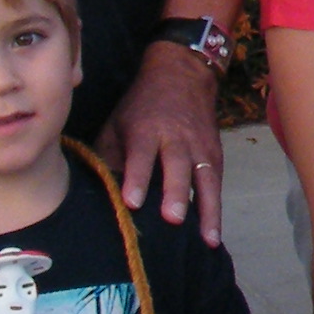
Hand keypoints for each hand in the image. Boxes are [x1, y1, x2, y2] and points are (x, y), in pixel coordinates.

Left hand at [107, 40, 226, 238]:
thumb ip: (110, 155)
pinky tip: (213, 235)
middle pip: (177, 168)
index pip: (142, 155)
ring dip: (207, 209)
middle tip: (173, 219)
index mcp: (146, 129)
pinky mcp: (215, 155)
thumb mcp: (118, 122)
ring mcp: (199, 147)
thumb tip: (98, 192)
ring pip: (205, 179)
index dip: (137, 178)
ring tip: (207, 239)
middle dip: (176, 193)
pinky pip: (216, 185)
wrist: (183, 74)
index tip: (132, 202)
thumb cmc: (141, 106)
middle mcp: (176, 138)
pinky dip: (215, 209)